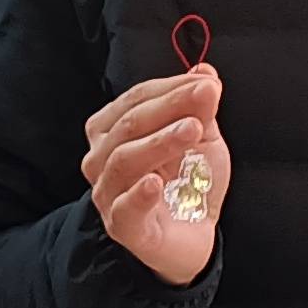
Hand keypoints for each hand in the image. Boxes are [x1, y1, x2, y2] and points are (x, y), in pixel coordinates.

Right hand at [81, 67, 229, 284]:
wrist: (192, 234)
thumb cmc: (187, 181)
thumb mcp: (201, 138)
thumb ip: (199, 107)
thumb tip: (205, 73)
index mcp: (112, 130)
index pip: (136, 99)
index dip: (170, 88)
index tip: (207, 84)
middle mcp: (101, 159)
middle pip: (129, 125)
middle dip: (169, 107)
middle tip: (204, 97)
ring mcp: (108, 193)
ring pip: (123, 160)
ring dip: (160, 141)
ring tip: (193, 130)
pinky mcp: (123, 227)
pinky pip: (124, 208)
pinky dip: (138, 194)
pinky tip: (155, 183)